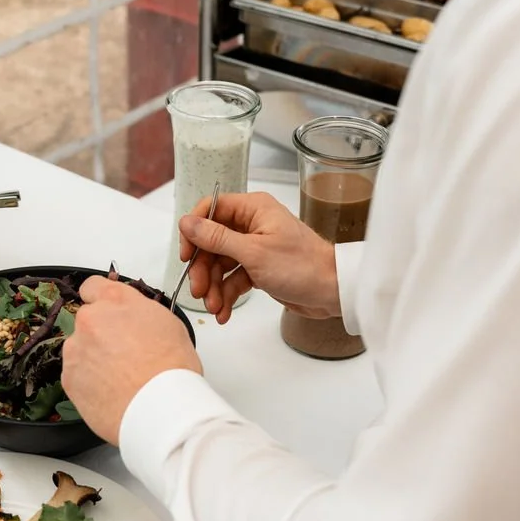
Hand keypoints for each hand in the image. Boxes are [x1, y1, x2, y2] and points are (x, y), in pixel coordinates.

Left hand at [61, 276, 201, 442]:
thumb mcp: (167, 323)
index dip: (100, 300)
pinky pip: (76, 375)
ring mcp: (75, 349)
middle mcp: (90, 320)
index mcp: (115, 301)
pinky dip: (88, 382)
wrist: (159, 408)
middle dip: (101, 334)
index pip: (92, 286)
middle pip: (88, 321)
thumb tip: (133, 320)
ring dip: (93, 358)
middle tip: (124, 354)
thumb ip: (140, 313)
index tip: (107, 312)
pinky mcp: (68, 378)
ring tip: (120, 378)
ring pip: (80, 349)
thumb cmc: (171, 369)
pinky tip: (111, 392)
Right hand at [179, 192, 339, 323]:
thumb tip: (187, 222)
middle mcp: (252, 224)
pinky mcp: (258, 268)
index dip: (194, 231)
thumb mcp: (253, 252)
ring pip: (220, 264)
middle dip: (203, 269)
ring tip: (215, 307)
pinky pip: (232, 279)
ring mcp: (254, 247)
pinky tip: (224, 311)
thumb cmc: (303, 266)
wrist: (332, 291)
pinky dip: (226, 295)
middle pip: (211, 242)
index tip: (187, 254)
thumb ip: (217, 238)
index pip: (210, 210)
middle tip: (199, 289)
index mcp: (253, 209)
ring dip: (213, 287)